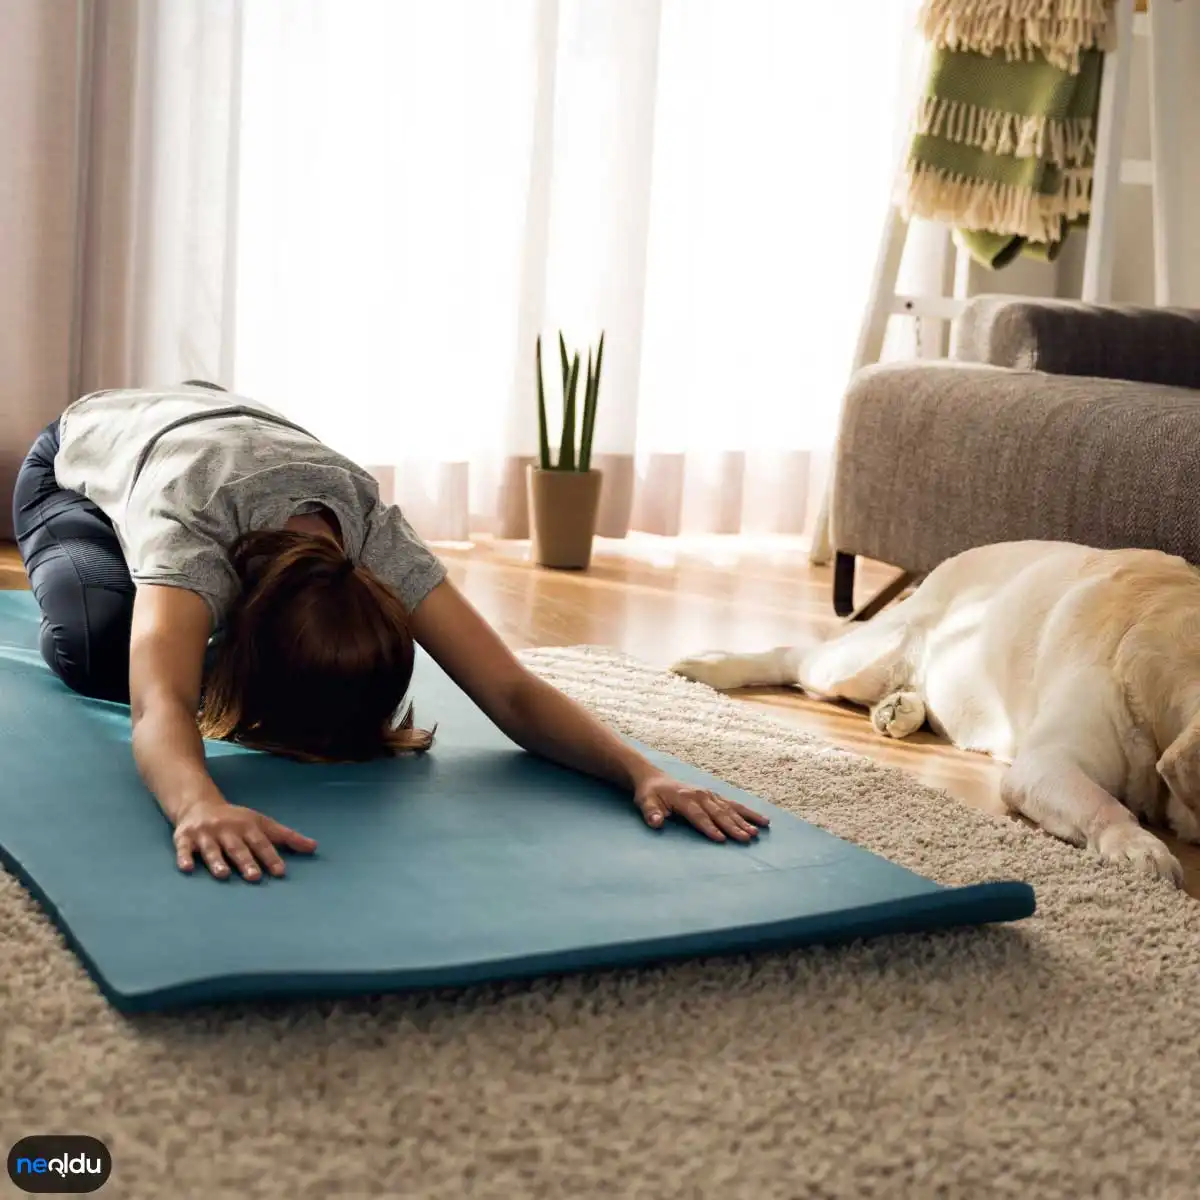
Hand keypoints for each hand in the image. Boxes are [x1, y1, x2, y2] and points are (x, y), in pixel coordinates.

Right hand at [173, 798, 317, 880]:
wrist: (199, 804)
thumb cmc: (237, 820)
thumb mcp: (262, 823)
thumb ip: (287, 837)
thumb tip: (314, 847)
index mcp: (247, 826)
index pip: (261, 843)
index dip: (271, 856)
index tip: (280, 871)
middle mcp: (227, 829)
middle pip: (238, 847)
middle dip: (246, 861)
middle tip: (255, 876)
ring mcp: (206, 834)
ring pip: (212, 849)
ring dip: (217, 861)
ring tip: (223, 875)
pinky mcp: (185, 838)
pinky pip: (184, 849)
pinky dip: (185, 857)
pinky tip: (187, 868)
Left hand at [634, 773, 769, 842]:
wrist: (654, 779)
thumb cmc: (650, 795)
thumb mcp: (645, 803)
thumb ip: (651, 813)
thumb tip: (657, 822)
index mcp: (684, 798)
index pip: (699, 816)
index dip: (709, 827)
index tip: (721, 839)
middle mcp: (700, 795)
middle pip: (718, 813)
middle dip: (733, 827)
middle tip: (746, 839)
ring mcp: (709, 794)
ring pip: (730, 809)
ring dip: (744, 820)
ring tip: (757, 832)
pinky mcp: (715, 796)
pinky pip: (734, 805)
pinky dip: (748, 812)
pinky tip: (762, 820)